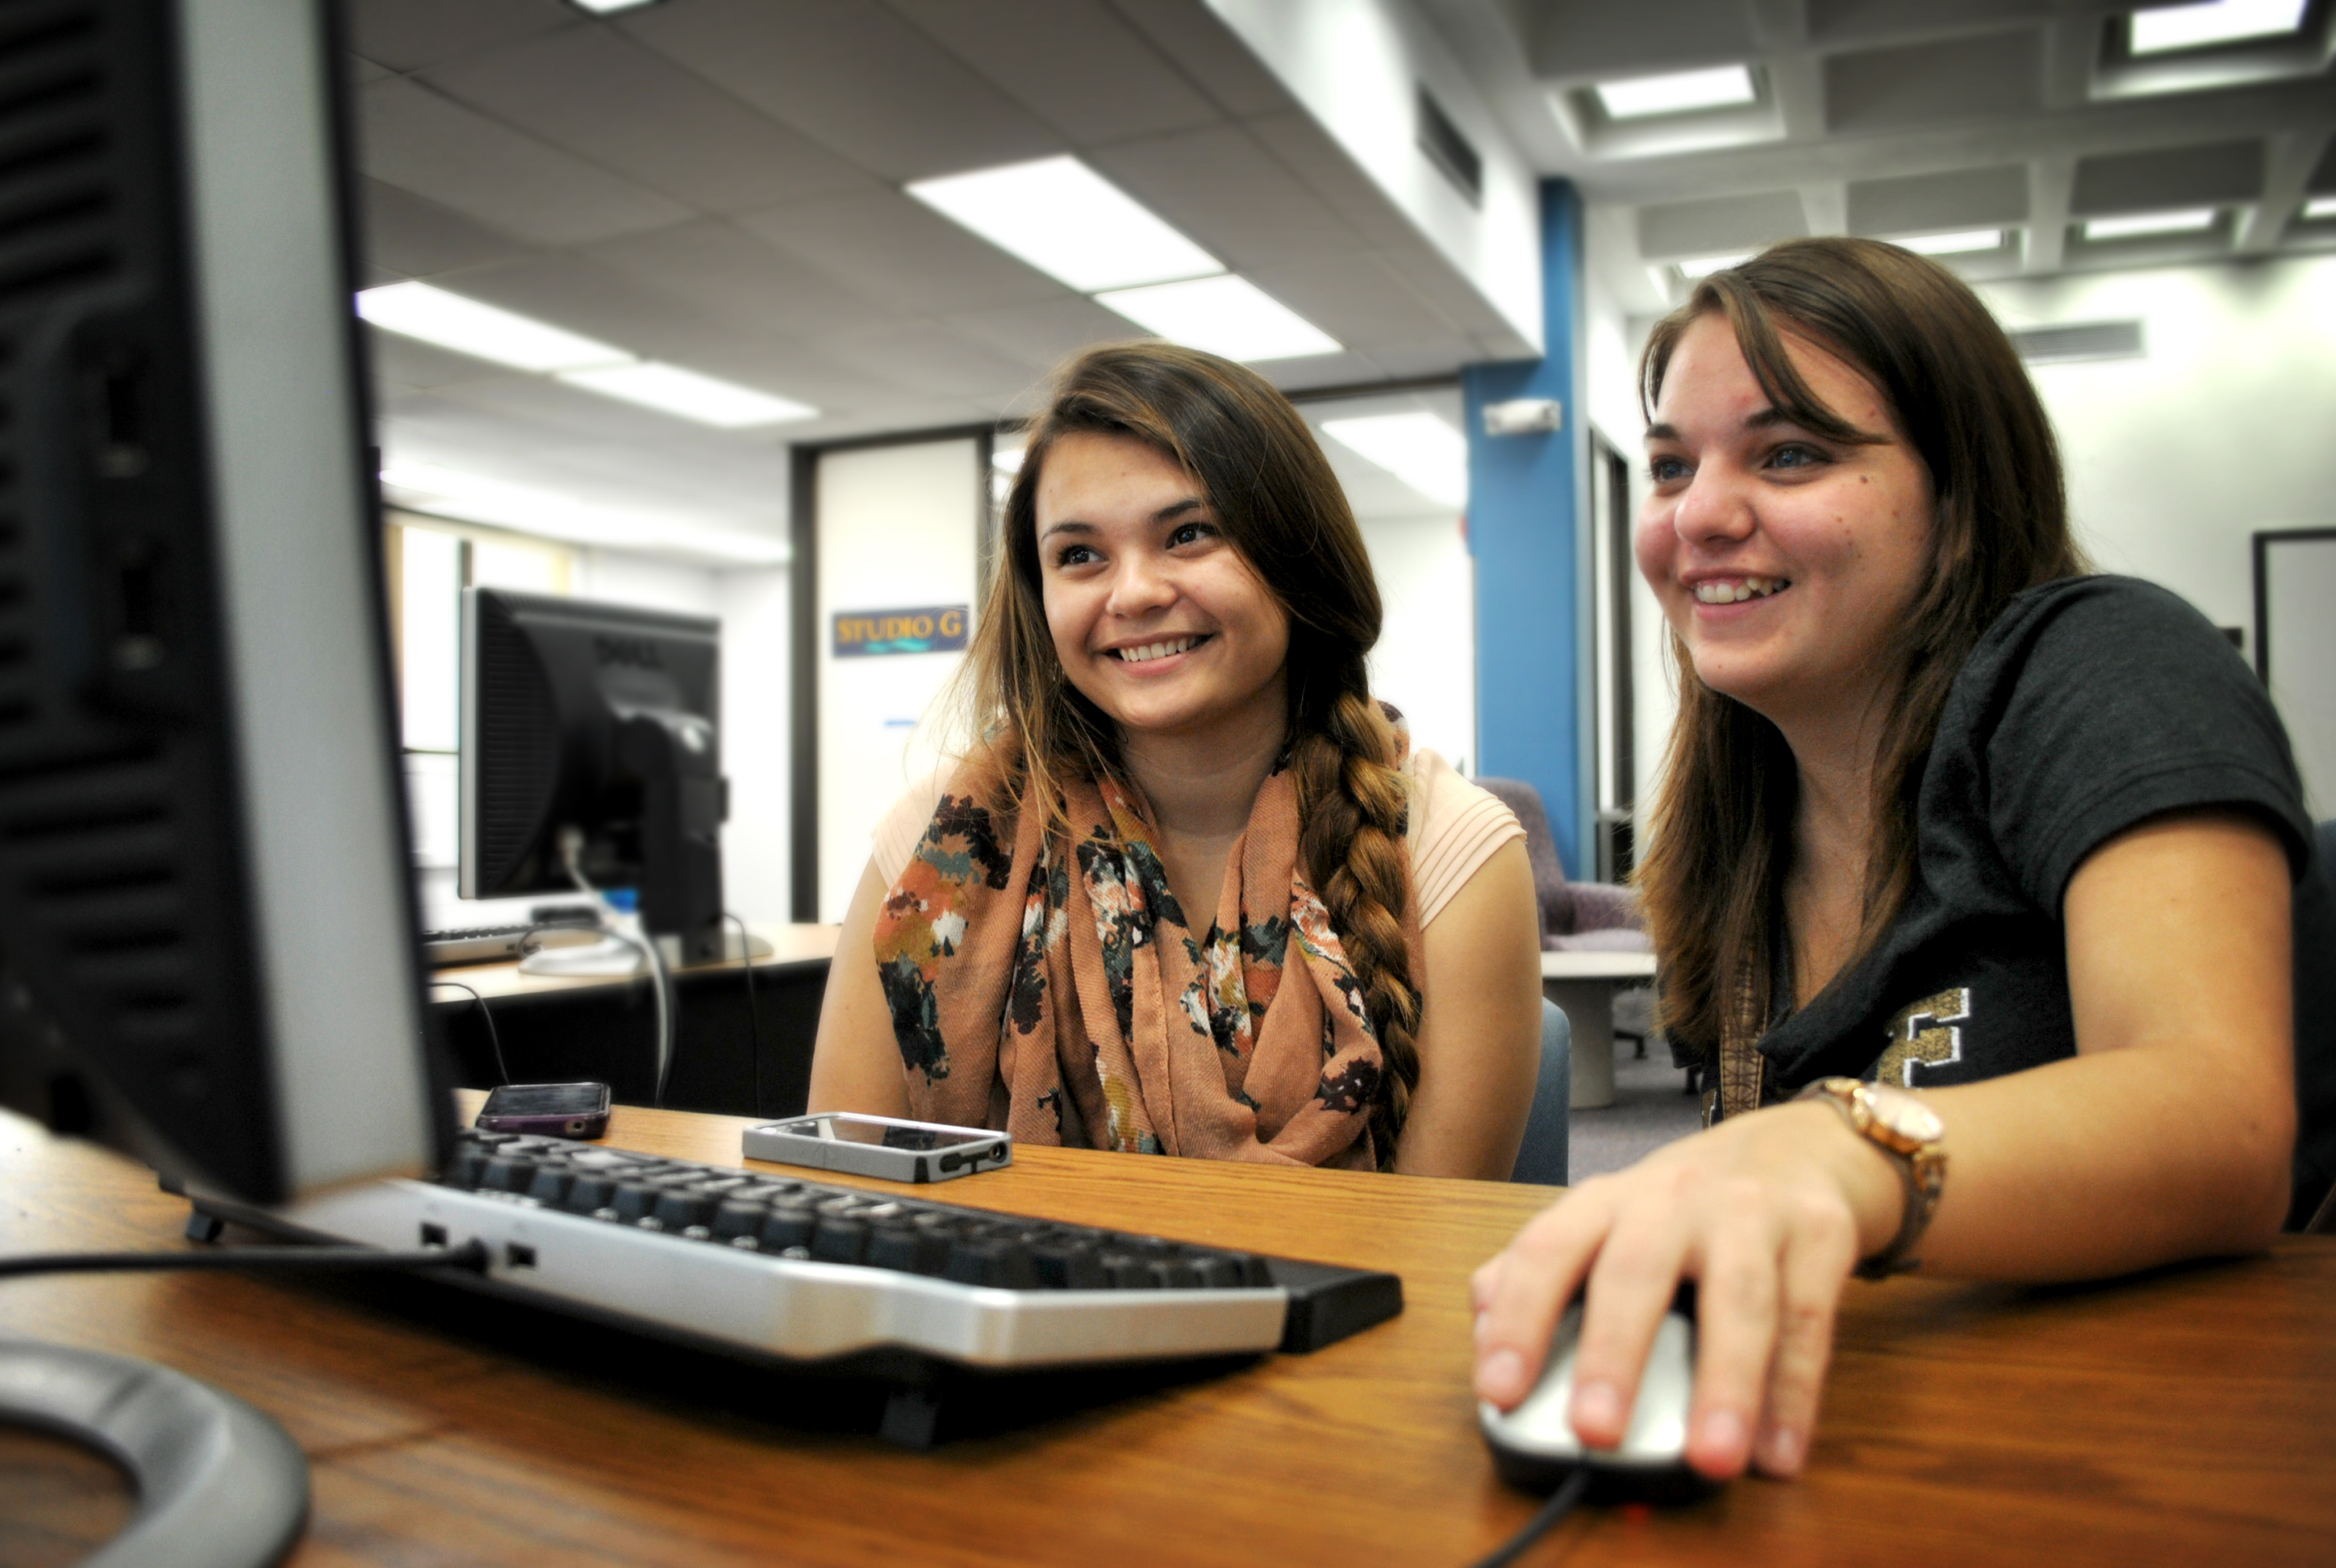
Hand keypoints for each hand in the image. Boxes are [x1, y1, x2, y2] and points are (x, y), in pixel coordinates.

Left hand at [1470, 1101, 1899, 1478]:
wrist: (1795, 1148)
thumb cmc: (1684, 1209)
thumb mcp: (1607, 1224)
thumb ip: (1542, 1274)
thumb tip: (1483, 1331)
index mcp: (1605, 1202)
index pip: (1545, 1252)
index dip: (1517, 1321)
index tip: (1499, 1393)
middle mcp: (1671, 1197)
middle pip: (1635, 1271)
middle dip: (1612, 1353)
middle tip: (1594, 1431)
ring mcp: (1749, 1211)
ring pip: (1738, 1298)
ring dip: (1726, 1382)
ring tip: (1711, 1459)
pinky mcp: (1819, 1232)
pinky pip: (1808, 1318)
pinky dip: (1794, 1392)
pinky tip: (1777, 1452)